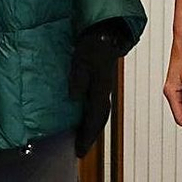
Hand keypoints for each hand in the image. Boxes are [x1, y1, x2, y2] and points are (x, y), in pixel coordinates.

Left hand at [69, 22, 126, 156]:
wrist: (106, 31)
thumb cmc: (94, 43)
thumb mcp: (82, 60)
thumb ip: (78, 79)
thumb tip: (75, 98)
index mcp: (101, 89)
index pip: (95, 119)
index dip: (87, 135)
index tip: (79, 150)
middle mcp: (104, 91)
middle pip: (99, 119)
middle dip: (90, 135)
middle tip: (81, 148)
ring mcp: (103, 87)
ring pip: (99, 113)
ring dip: (92, 126)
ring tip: (82, 136)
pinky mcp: (100, 81)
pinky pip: (97, 104)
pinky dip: (91, 115)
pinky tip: (84, 114)